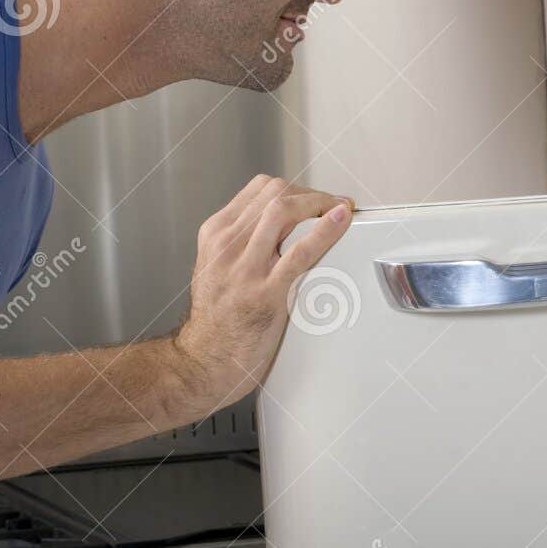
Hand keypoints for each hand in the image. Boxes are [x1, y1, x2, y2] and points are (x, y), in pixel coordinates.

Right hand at [171, 175, 353, 413]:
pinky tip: (341, 220)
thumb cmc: (217, 317)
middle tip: (335, 204)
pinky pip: (300, 252)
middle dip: (312, 194)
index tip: (317, 197)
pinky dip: (325, 230)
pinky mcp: (265, 293)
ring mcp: (245, 268)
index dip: (297, 187)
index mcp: (216, 233)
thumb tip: (282, 220)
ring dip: (320, 203)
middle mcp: (227, 245)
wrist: (205, 360)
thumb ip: (243, 240)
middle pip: (275, 193)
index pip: (261, 188)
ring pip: (283, 210)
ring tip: (340, 210)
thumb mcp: (218, 265)